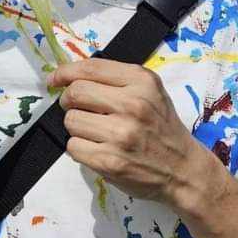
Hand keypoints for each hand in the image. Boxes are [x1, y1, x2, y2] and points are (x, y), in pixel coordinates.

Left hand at [48, 58, 207, 205]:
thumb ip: (116, 80)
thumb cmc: (162, 127)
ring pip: (71, 121)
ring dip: (76, 127)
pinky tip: (97, 148)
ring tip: (95, 132)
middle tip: (77, 108)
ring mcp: (121, 134)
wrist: (183, 169)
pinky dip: (79, 148)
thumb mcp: (150, 91)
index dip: (65, 72)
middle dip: (68, 101)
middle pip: (75, 93)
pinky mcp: (110, 161)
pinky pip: (73, 147)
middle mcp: (132, 105)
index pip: (90, 68)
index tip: (55, 79)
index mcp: (141, 82)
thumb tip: (70, 76)